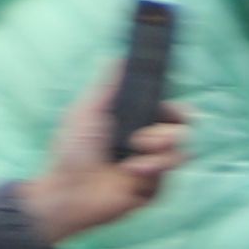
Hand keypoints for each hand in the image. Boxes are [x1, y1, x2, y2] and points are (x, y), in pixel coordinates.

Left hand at [16, 97, 181, 243]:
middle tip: (142, 140)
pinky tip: (130, 173)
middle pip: (182, 131)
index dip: (176, 110)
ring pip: (181, 153)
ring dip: (158, 154)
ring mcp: (153, 167)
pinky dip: (152, 172)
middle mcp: (147, 143)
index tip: (175, 110)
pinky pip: (171, 177)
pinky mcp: (156, 189)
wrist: (67, 190)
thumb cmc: (71, 150)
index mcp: (134, 123)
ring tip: (132, 161)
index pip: (169, 112)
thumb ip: (107, 86)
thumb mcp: (87, 111)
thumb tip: (121, 58)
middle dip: (167, 133)